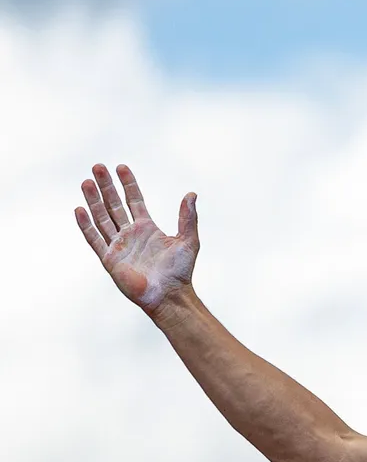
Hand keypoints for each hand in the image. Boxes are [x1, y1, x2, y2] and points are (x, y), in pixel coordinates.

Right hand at [74, 164, 199, 314]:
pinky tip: (80, 209)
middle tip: (98, 166)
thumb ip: (188, 217)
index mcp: (147, 228)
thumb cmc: (180, 271)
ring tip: (87, 181)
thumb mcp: (188, 240)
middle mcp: (130, 234)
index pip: (134, 200)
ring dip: (94, 200)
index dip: (128, 184)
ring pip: (102, 217)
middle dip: (106, 186)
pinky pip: (95, 239)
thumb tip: (191, 194)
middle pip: (114, 205)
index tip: (121, 167)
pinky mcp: (109, 259)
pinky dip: (86, 225)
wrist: (169, 295)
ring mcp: (118, 246)